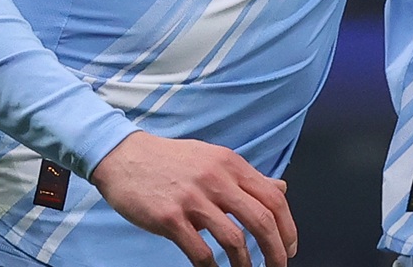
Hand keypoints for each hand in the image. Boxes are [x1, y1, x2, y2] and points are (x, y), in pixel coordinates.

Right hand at [89, 131, 297, 266]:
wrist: (124, 156)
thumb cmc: (171, 161)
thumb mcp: (214, 159)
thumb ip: (247, 177)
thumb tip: (281, 188)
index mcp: (231, 164)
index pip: (273, 198)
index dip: (288, 228)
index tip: (289, 247)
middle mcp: (216, 178)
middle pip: (261, 220)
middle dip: (275, 251)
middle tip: (278, 266)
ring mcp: (192, 198)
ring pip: (234, 240)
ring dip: (245, 264)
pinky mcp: (169, 217)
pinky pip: (199, 251)